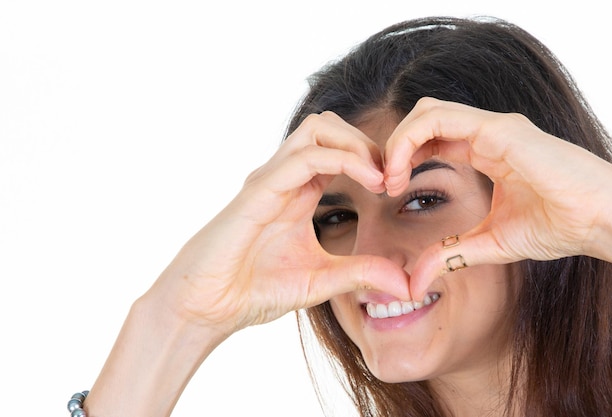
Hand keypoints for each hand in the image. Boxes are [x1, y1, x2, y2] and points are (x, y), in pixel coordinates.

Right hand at [152, 111, 410, 334]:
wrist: (207, 306)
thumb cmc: (253, 290)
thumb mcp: (320, 280)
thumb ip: (359, 273)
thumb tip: (403, 282)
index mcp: (298, 192)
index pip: (338, 149)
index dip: (372, 158)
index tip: (398, 186)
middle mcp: (283, 177)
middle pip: (329, 126)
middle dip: (368, 142)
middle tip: (393, 176)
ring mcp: (270, 180)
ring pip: (318, 128)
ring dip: (358, 144)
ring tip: (382, 177)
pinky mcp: (258, 191)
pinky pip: (304, 158)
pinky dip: (343, 161)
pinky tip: (368, 183)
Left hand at [384, 98, 611, 298]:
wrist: (602, 221)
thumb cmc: (560, 226)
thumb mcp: (491, 243)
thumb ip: (452, 255)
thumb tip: (415, 282)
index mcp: (486, 150)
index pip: (431, 138)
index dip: (403, 158)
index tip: (389, 190)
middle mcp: (486, 132)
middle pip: (422, 119)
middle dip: (394, 147)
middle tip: (383, 183)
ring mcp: (494, 126)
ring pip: (426, 111)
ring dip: (398, 142)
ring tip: (390, 180)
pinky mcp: (501, 130)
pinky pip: (440, 119)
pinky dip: (410, 140)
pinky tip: (401, 173)